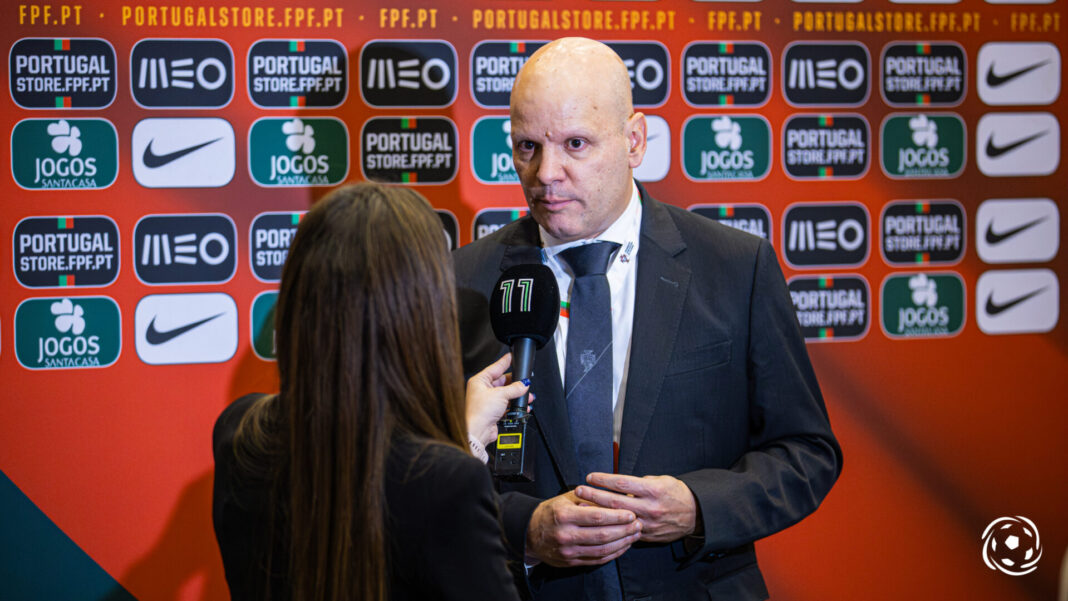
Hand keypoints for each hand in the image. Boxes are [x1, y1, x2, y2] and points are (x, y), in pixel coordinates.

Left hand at [465, 353, 529, 445]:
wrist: (478, 431)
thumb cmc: (480, 412)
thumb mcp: (501, 395)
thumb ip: (515, 388)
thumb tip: (524, 384)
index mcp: (479, 381)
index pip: (495, 368)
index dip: (505, 362)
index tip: (511, 356)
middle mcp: (482, 390)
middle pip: (503, 382)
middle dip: (515, 384)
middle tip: (525, 382)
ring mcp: (488, 402)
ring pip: (506, 395)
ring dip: (517, 396)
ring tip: (527, 396)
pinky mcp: (493, 412)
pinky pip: (506, 406)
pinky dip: (515, 406)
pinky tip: (522, 407)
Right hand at [526, 490, 641, 566]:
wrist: (530, 533)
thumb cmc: (551, 512)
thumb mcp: (565, 499)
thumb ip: (588, 498)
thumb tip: (614, 496)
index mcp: (564, 515)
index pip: (597, 516)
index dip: (617, 516)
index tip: (631, 513)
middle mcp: (566, 534)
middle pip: (602, 534)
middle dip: (624, 530)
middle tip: (638, 524)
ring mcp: (569, 551)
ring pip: (602, 550)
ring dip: (622, 543)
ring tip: (634, 535)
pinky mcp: (571, 562)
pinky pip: (597, 560)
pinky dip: (613, 554)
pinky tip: (623, 546)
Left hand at [575, 473, 697, 542]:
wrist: (695, 514)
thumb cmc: (675, 493)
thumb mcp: (661, 480)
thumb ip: (640, 482)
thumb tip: (617, 482)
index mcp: (652, 490)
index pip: (622, 483)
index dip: (604, 480)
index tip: (590, 477)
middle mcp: (649, 507)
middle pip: (615, 501)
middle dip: (594, 495)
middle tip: (579, 490)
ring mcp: (647, 523)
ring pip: (617, 519)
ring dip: (598, 512)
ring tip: (581, 507)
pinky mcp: (647, 535)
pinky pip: (625, 531)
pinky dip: (610, 527)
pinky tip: (598, 524)